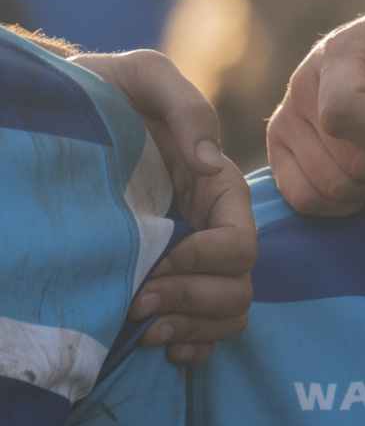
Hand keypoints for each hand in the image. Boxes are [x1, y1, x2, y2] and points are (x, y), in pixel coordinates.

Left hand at [71, 50, 254, 363]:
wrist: (63, 118)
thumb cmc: (101, 93)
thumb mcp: (143, 77)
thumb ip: (186, 106)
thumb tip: (208, 163)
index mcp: (216, 187)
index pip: (240, 244)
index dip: (206, 262)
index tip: (157, 261)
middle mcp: (209, 229)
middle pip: (238, 289)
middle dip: (192, 301)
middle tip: (137, 300)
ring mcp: (189, 262)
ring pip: (226, 316)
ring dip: (190, 329)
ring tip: (141, 327)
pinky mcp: (166, 285)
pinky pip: (203, 334)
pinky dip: (191, 348)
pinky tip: (156, 345)